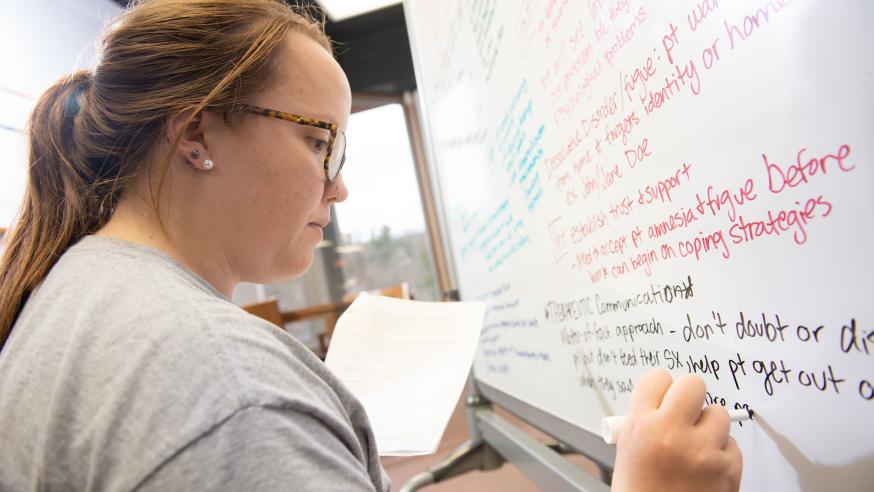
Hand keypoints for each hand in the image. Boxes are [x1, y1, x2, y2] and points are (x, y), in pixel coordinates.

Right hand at [611, 368, 741, 491]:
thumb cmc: (641, 491)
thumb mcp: (628, 450)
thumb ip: (645, 420)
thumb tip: (666, 399)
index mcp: (641, 426)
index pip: (657, 378)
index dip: (662, 387)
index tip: (664, 396)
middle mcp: (671, 433)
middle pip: (693, 384)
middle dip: (691, 395)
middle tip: (687, 411)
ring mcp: (702, 451)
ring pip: (718, 414)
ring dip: (710, 427)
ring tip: (696, 447)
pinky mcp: (727, 468)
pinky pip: (733, 445)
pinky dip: (723, 453)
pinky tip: (706, 468)